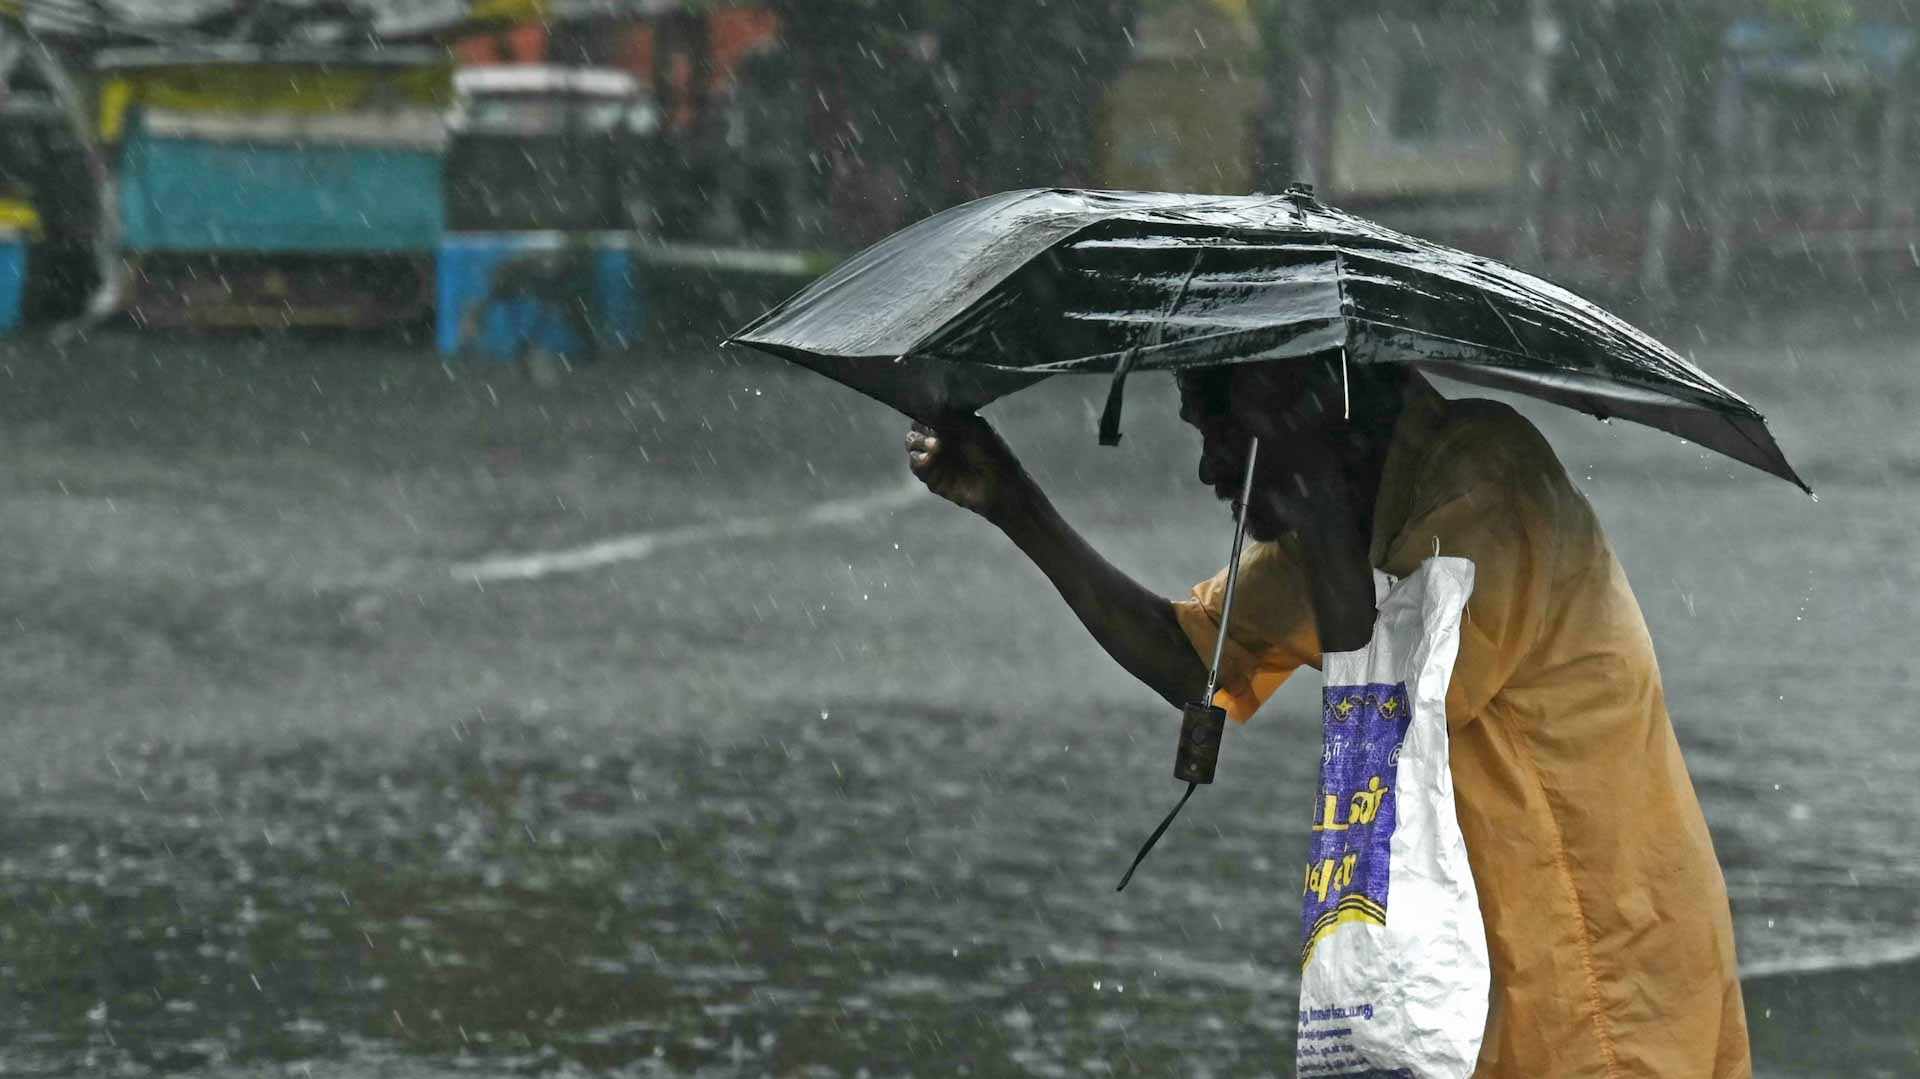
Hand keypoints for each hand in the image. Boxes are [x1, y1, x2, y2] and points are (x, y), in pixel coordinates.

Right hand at [905, 414, 1029, 521]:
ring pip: (912, 446)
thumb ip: (948, 416)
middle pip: (915, 429)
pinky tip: (930, 458)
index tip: (931, 414)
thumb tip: (926, 405)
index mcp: (952, 424)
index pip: (927, 414)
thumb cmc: (993, 452)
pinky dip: (919, 460)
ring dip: (918, 443)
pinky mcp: (933, 478)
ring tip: (935, 447)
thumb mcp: (973, 427)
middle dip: (920, 429)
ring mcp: (936, 459)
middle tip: (935, 435)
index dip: (925, 413)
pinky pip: (916, 466)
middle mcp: (941, 440)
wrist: (1001, 485)